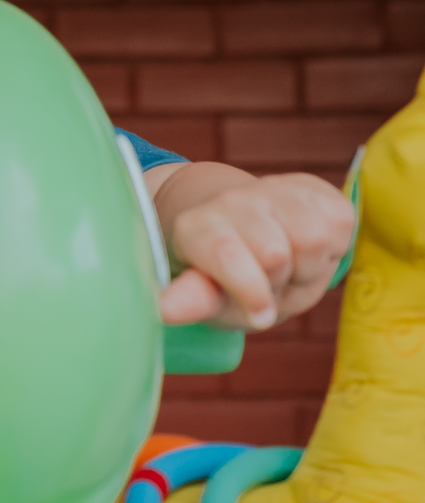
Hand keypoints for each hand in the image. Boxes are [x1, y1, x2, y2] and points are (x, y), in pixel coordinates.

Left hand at [155, 169, 353, 332]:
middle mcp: (232, 201)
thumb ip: (196, 300)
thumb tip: (163, 310)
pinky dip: (334, 246)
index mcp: (197, 230)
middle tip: (271, 286)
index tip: (260, 315)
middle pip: (276, 253)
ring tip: (290, 269)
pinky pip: (341, 222)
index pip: (225, 252)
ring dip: (310, 266)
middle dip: (281, 283)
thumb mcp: (210, 299)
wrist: (251, 238)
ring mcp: (271, 188)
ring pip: (315, 237)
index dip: (250, 290)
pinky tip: (309, 250)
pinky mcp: (311, 186)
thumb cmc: (227, 279)